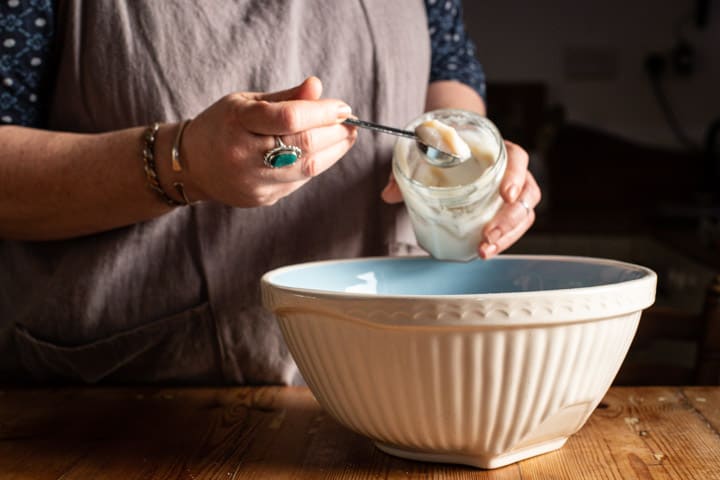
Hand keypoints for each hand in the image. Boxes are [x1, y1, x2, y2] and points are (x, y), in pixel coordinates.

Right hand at [180, 76, 355, 206]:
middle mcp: (243, 154)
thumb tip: (318, 88)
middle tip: (351, 124)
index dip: (323, 112)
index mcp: (237, 122)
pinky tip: (324, 153)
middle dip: (335, 133)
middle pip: (303, 144)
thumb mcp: (247, 102)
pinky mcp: (262, 198)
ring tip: (346, 137)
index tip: (343, 107)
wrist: (191, 166)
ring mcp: (253, 181)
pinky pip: (299, 181)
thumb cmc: (223, 125)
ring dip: (334, 151)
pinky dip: (317, 165)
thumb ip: (286, 97)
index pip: (289, 117)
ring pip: (307, 167)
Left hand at [381, 140, 540, 258]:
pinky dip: (502, 240)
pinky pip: (513, 226)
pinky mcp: (504, 209)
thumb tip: (388, 195)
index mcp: (497, 149)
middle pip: (526, 194)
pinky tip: (484, 250)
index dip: (516, 176)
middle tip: (488, 236)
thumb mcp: (425, 153)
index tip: (506, 194)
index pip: (518, 159)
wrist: (454, 145)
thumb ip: (408, 171)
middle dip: (509, 219)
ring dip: (507, 236)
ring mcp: (511, 191)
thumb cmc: (446, 149)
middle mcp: (510, 171)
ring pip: (523, 215)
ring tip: (484, 250)